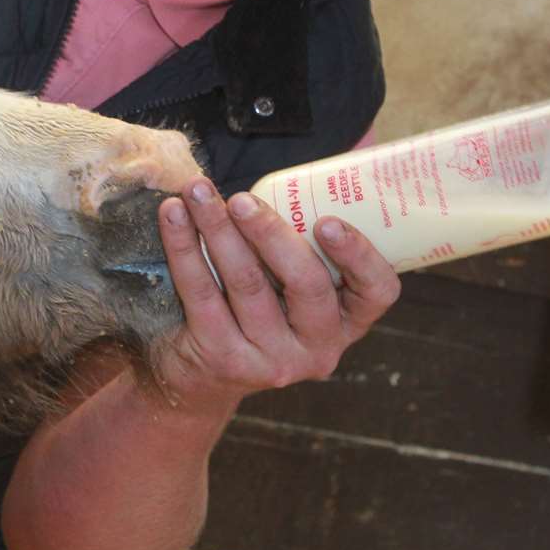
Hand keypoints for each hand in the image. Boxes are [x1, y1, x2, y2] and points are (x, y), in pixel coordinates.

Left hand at [152, 176, 400, 412]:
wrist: (203, 376)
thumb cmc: (258, 310)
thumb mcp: (292, 289)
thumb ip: (304, 245)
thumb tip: (304, 173)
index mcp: (346, 321)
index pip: (376, 291)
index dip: (359, 255)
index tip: (329, 221)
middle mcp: (318, 347)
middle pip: (306, 284)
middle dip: (271, 233)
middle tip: (242, 199)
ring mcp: (271, 358)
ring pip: (247, 284)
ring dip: (217, 228)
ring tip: (198, 192)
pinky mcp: (223, 357)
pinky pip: (201, 293)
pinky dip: (183, 246)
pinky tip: (173, 215)